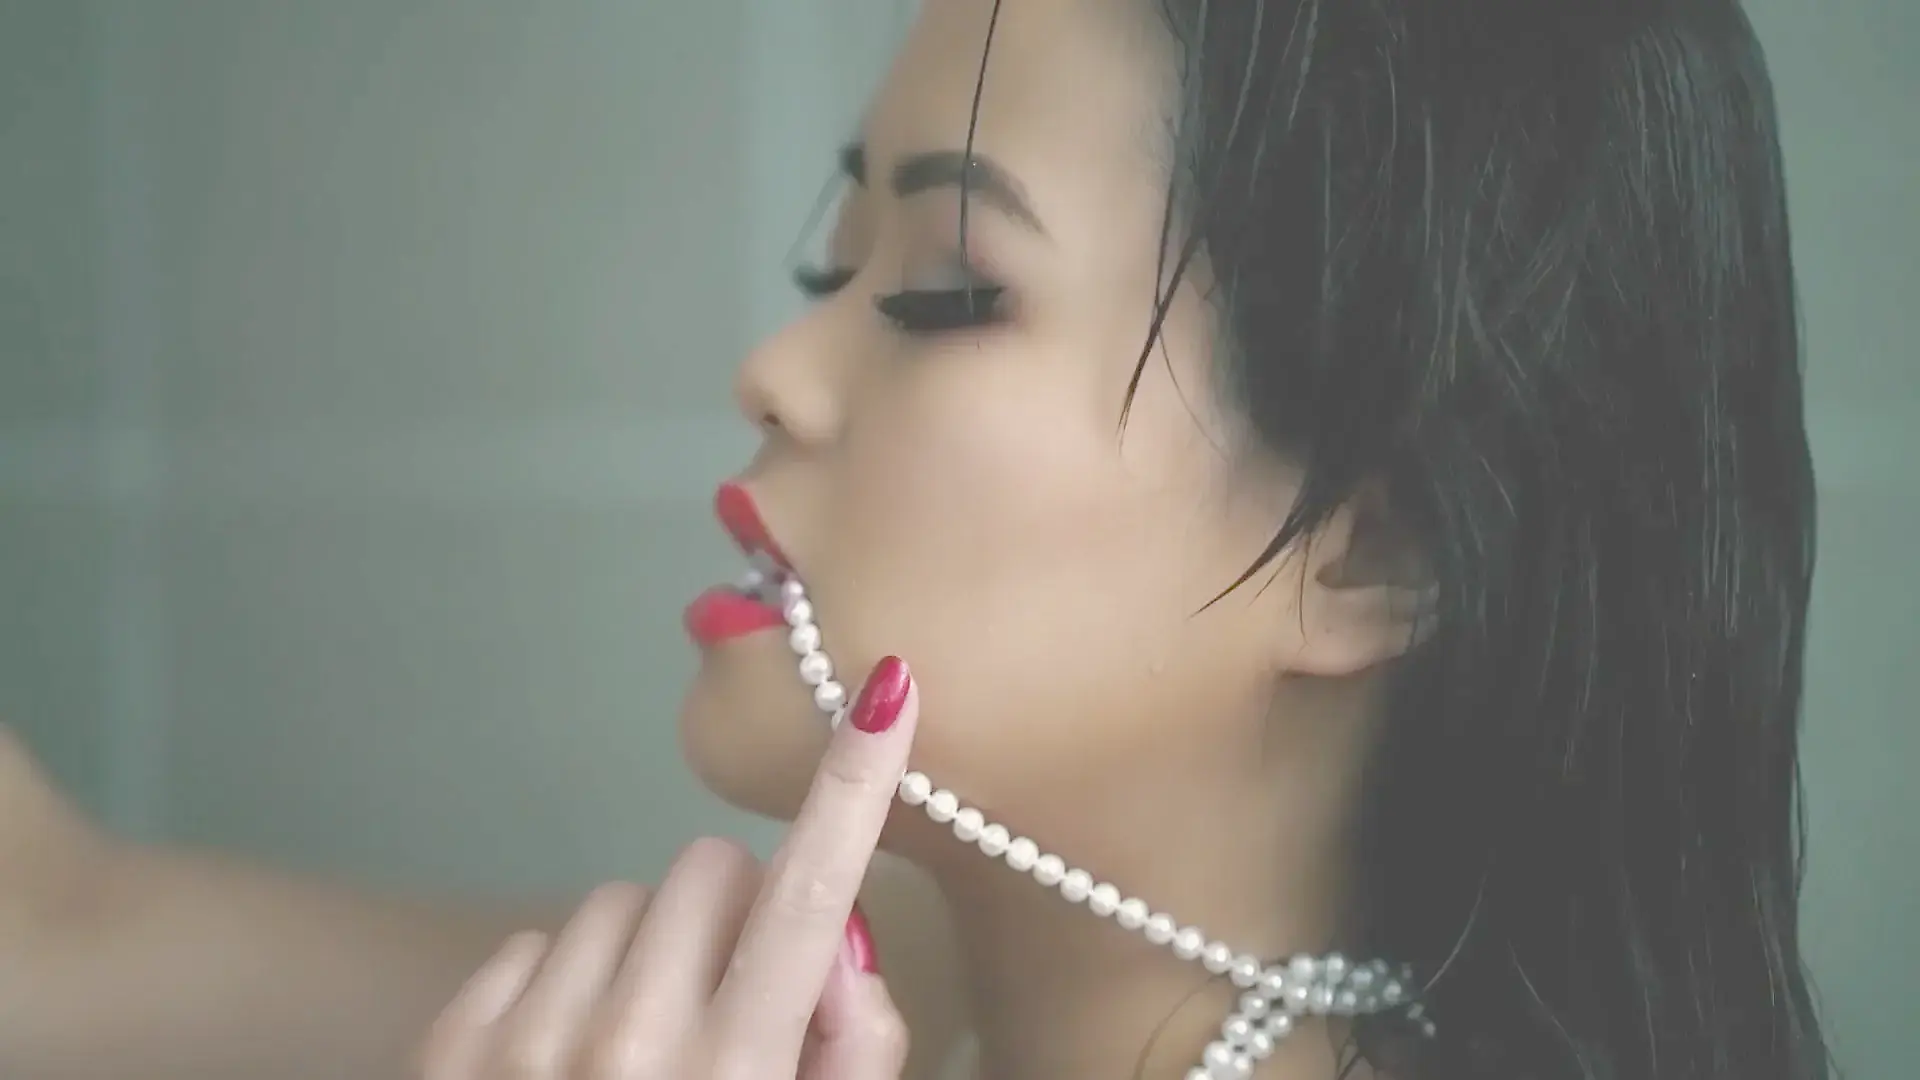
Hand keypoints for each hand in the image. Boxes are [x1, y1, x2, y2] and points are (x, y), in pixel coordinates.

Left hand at [418, 657, 918, 1079]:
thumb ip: (856, 1054)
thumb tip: (837, 944)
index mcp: (734, 1072)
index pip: (809, 897)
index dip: (856, 786)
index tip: (885, 693)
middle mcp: (626, 1045)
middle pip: (709, 872)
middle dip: (733, 921)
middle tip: (731, 1011)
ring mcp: (527, 1043)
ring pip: (617, 902)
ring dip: (644, 954)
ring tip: (640, 1050)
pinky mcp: (452, 1045)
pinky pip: (534, 943)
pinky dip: (563, 987)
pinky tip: (569, 1062)